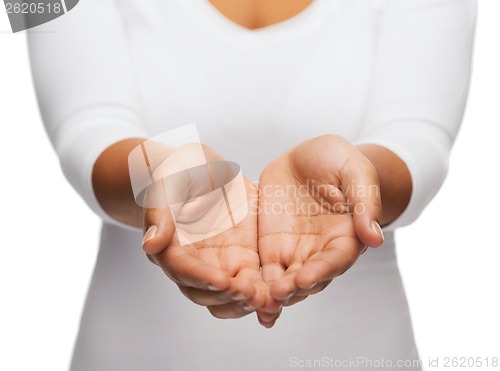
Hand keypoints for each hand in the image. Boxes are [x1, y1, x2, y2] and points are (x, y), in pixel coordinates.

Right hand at [142, 144, 266, 318]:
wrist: (201, 169)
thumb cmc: (178, 172)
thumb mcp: (167, 183)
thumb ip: (159, 213)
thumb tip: (151, 243)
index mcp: (171, 247)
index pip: (182, 269)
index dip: (200, 277)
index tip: (221, 280)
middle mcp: (194, 262)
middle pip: (205, 292)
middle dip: (227, 296)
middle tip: (248, 294)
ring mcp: (219, 263)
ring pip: (228, 296)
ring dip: (244, 302)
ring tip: (265, 300)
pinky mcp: (243, 259)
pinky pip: (252, 283)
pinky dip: (263, 294)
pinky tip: (278, 298)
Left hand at [257, 135, 383, 325]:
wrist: (306, 157)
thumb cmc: (337, 160)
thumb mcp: (355, 170)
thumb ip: (365, 201)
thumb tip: (374, 238)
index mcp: (346, 235)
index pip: (336, 259)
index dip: (321, 271)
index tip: (304, 278)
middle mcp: (321, 250)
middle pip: (309, 278)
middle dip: (293, 289)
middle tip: (276, 295)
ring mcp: (295, 250)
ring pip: (285, 281)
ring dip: (273, 295)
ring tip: (259, 305)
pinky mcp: (272, 247)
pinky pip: (264, 270)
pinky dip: (256, 286)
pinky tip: (243, 297)